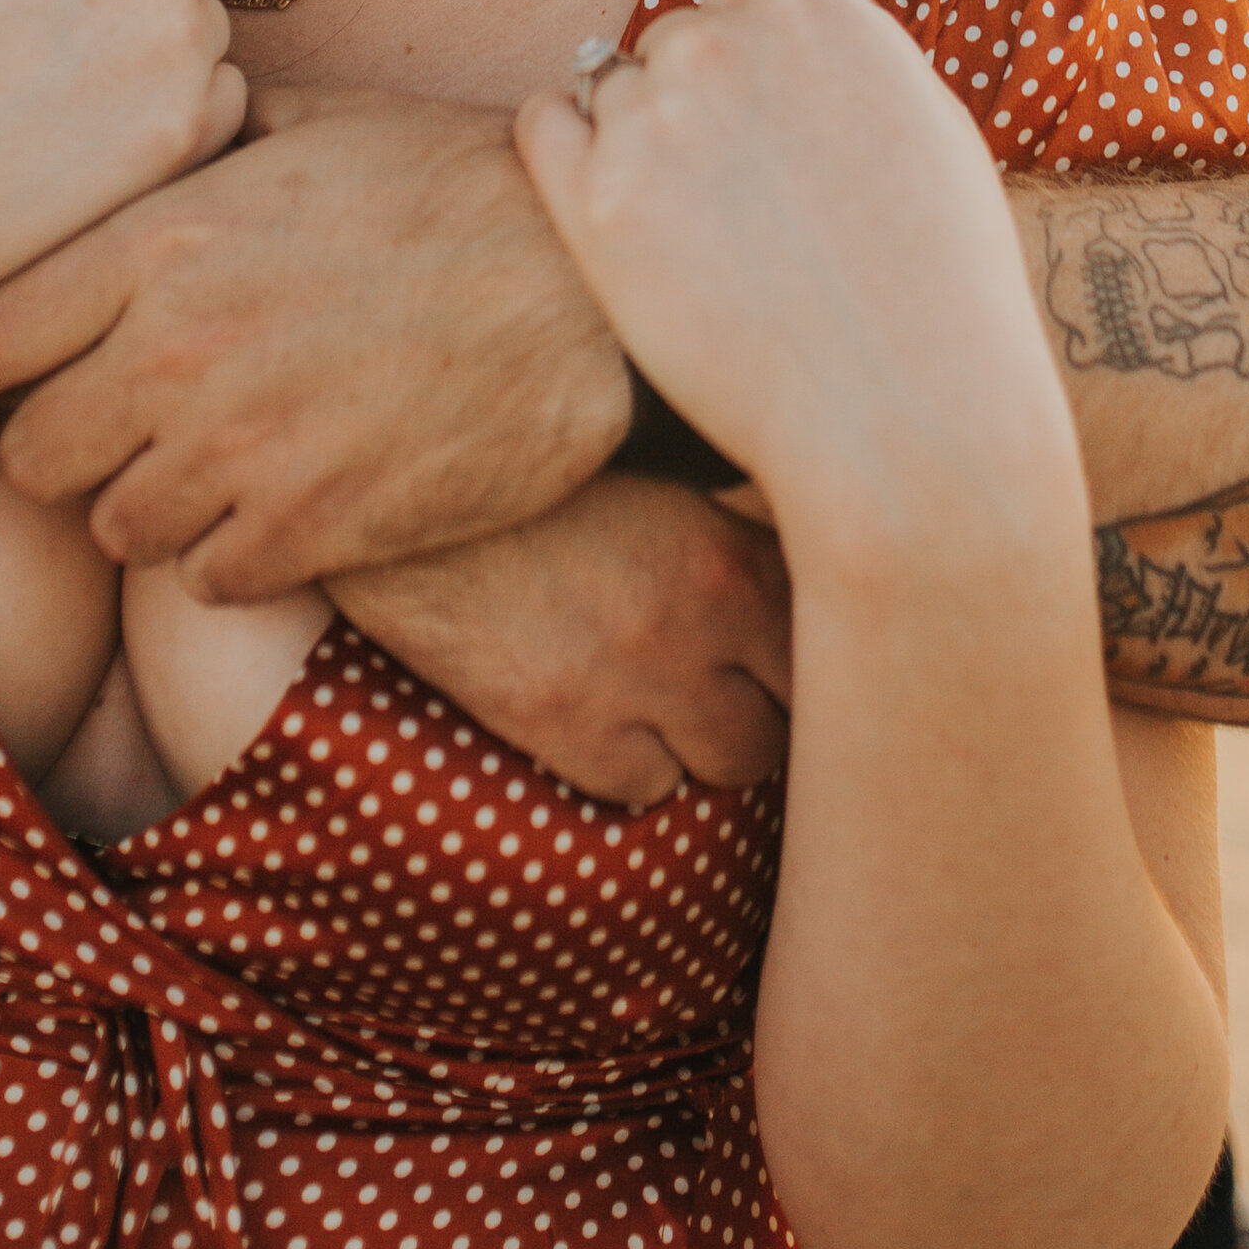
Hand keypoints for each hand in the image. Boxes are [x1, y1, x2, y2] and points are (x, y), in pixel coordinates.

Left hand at [0, 86, 632, 601]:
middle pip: (28, 453)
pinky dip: (227, 553)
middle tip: (100, 424)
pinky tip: (273, 503)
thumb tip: (125, 126)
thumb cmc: (456, 182)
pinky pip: (207, 580)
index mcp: (162, 242)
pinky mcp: (314, 530)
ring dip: (142, 502)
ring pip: (112, 527)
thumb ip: (193, 138)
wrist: (593, 286)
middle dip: (55, 441)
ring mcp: (244, 453)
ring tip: (200, 461)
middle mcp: (179, 354)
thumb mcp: (311, 122)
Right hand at [332, 476, 791, 805]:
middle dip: (779, 702)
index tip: (808, 648)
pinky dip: (636, 761)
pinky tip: (609, 713)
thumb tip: (808, 534)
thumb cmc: (537, 461)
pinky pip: (647, 786)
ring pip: (734, 760)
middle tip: (747, 682)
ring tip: (680, 699)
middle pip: (801, 714)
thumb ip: (735, 513)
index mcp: (732, 545)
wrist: (409, 475)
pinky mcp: (564, 723)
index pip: (839, 636)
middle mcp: (701, 619)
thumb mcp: (656, 462)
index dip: (827, 648)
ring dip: (714, 737)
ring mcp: (635, 679)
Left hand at [517, 0, 1065, 535]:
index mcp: (808, 2)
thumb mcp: (923, 122)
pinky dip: (568, 152)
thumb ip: (838, 61)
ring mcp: (650, 117)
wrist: (910, 408)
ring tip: (709, 237)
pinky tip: (611, 206)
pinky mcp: (594, 201)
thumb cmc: (937, 279)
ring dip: (645, 147)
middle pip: (673, 48)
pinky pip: (545, 128)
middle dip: (701, 112)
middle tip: (748, 205)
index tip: (777, 140)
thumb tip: (774, 37)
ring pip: (612, 95)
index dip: (756, 77)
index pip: (739, 3)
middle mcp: (720, 40)